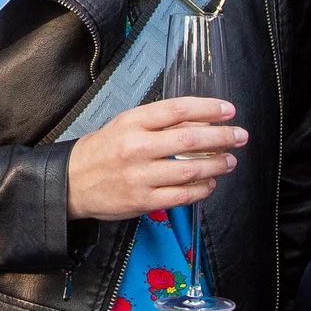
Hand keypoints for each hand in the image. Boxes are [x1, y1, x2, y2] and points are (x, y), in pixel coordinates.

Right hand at [66, 98, 246, 221]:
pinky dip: (201, 190)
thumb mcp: (124, 125)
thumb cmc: (101, 150)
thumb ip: (158, 122)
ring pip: (189, 170)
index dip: (208, 109)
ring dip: (216, 165)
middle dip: (221, 137)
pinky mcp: (142, 201)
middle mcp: (137, 148)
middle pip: (189, 139)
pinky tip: (210, 183)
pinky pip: (181, 196)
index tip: (228, 111)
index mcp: (132, 123)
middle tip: (240, 136)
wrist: (71, 182)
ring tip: (229, 160)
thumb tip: (198, 121)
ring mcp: (140, 176)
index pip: (178, 110)